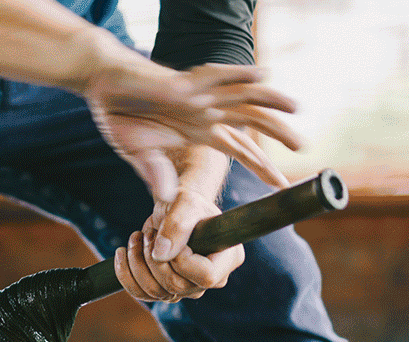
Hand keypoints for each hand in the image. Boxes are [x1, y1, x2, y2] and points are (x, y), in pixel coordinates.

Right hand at [84, 61, 302, 201]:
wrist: (104, 86)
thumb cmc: (123, 118)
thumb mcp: (141, 155)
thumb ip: (156, 175)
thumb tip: (169, 200)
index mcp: (199, 132)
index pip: (239, 150)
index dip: (261, 165)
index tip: (281, 184)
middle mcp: (206, 112)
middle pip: (251, 123)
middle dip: (278, 134)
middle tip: (304, 146)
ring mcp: (199, 95)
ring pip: (243, 97)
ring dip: (270, 102)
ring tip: (297, 109)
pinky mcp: (185, 81)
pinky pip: (218, 75)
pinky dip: (239, 73)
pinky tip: (262, 74)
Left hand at [114, 181, 243, 302]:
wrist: (174, 210)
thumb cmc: (186, 204)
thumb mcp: (185, 204)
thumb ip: (177, 225)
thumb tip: (161, 255)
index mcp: (227, 260)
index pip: (205, 276)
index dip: (182, 259)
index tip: (170, 236)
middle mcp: (210, 280)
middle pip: (175, 286)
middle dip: (153, 258)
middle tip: (149, 232)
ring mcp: (188, 289)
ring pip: (155, 292)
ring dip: (137, 262)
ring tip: (138, 236)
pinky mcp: (166, 291)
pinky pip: (141, 294)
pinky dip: (125, 273)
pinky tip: (123, 252)